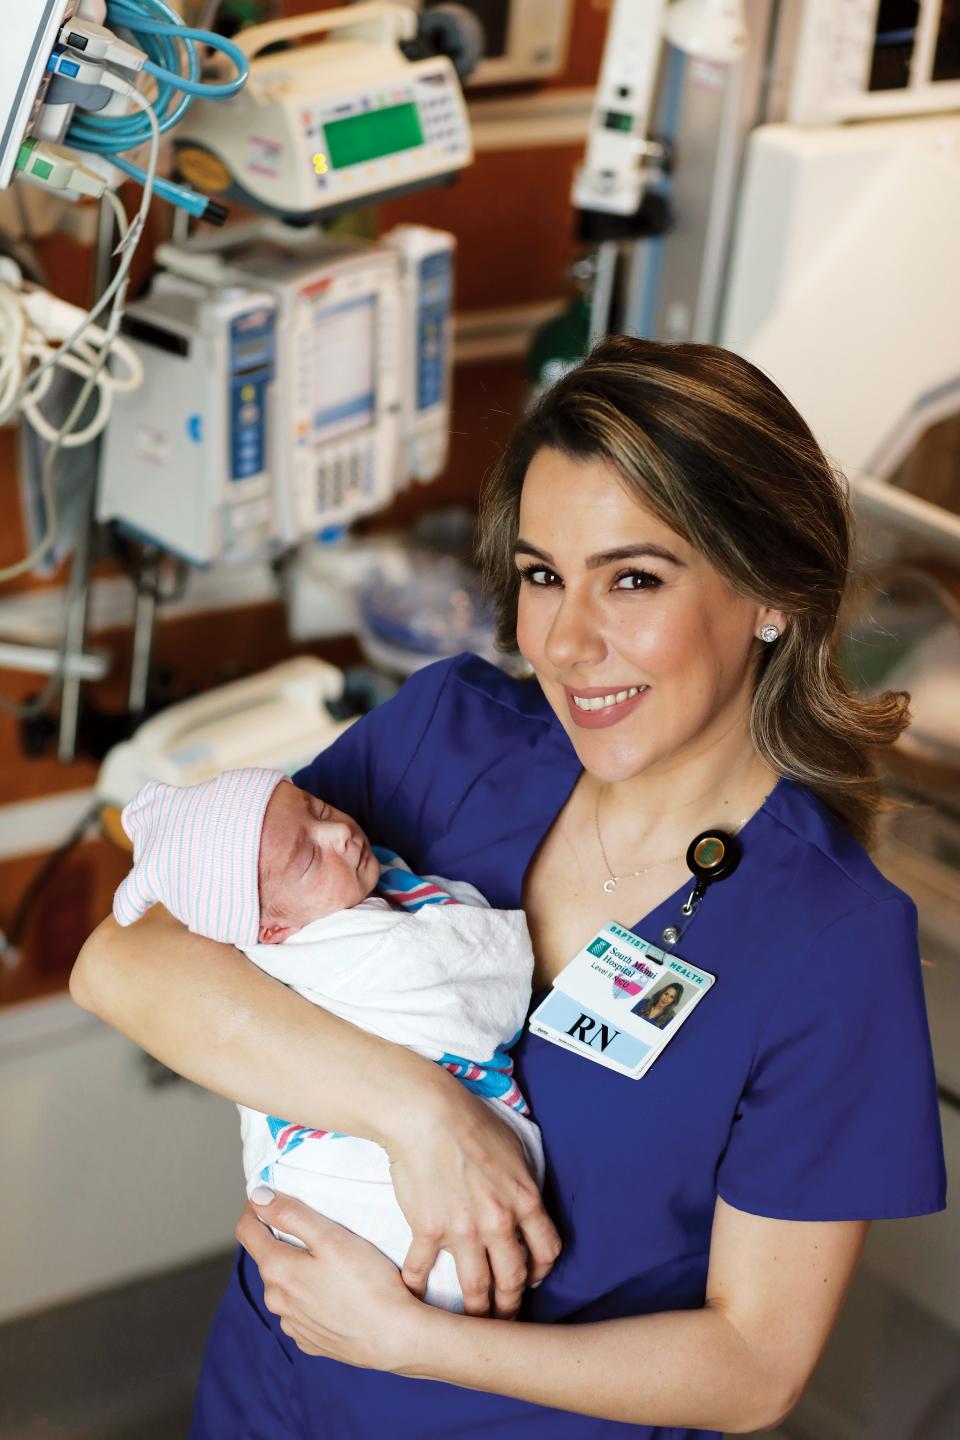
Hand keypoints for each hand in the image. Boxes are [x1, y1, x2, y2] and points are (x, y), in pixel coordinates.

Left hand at [236, 1190, 422, 1366]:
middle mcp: (277, 1300)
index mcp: (277, 1270)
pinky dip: (310, 1296)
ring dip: (297, 1269)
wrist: (394, 1338)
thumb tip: (258, 1197)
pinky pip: (300, 1310)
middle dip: (283, 1238)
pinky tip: (336, 1293)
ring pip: (284, 1285)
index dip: (256, 1207)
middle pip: (268, 1257)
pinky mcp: (309, 1340)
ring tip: (331, 1262)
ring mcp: (292, 1324)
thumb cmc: (368, 1283)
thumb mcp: (331, 1237)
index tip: (272, 1194)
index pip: (246, 1231)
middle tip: (315, 1228)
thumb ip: (291, 1214)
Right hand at [386, 1079, 560, 1320]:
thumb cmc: (470, 1121)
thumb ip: (522, 1184)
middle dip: (511, 1305)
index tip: (530, 1279)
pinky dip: (418, 1288)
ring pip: (476, 1288)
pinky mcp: (428, 1231)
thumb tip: (524, 1204)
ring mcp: (463, 1231)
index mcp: (525, 1201)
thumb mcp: (514, 1149)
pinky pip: (423, 1271)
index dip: (540, 1271)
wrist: (426, 1114)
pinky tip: (414, 1296)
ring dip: (476, 1312)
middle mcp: (499, 1223)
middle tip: (503, 1317)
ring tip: (471, 1322)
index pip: (546, 1252)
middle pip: (513, 1279)